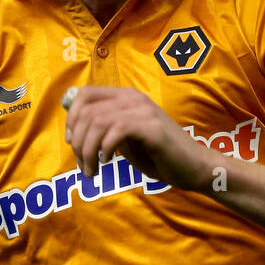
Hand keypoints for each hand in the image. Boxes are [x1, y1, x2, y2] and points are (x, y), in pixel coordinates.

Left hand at [64, 85, 209, 190]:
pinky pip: (117, 130)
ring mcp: (144, 111)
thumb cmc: (159, 155)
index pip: (84, 94)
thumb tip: (74, 129)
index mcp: (125, 97)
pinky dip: (105, 148)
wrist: (193, 167)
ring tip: (92, 170)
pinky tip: (108, 161)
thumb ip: (104, 129)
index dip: (71, 118)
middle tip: (83, 165)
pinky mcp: (153, 128)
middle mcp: (133, 98)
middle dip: (77, 142)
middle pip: (86, 110)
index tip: (73, 143)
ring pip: (98, 121)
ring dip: (88, 150)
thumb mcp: (124, 139)